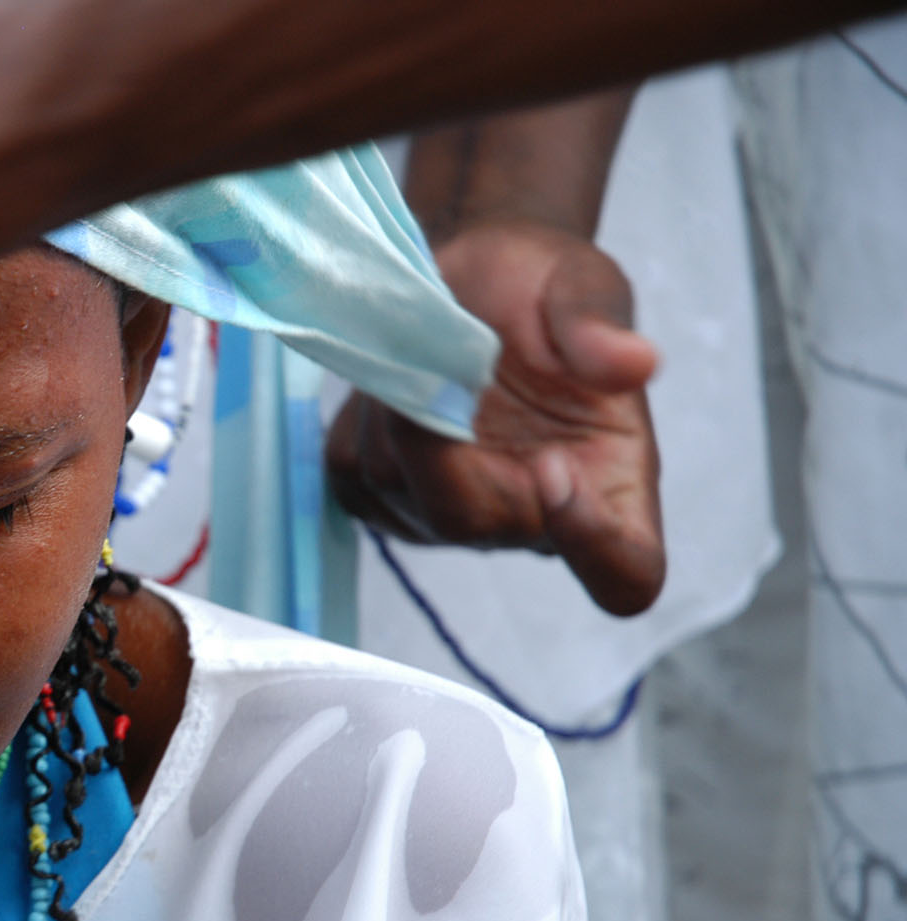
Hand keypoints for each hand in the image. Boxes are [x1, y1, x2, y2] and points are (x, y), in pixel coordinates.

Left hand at [326, 220, 663, 615]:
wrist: (478, 282)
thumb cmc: (547, 288)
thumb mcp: (582, 281)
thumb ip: (600, 326)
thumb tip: (634, 363)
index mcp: (614, 483)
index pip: (625, 569)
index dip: (593, 544)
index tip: (557, 468)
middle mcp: (532, 521)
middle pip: (471, 521)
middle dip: (438, 433)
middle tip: (439, 348)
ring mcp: (450, 520)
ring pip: (398, 486)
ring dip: (396, 406)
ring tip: (426, 344)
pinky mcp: (384, 502)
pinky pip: (355, 472)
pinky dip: (363, 416)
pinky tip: (397, 374)